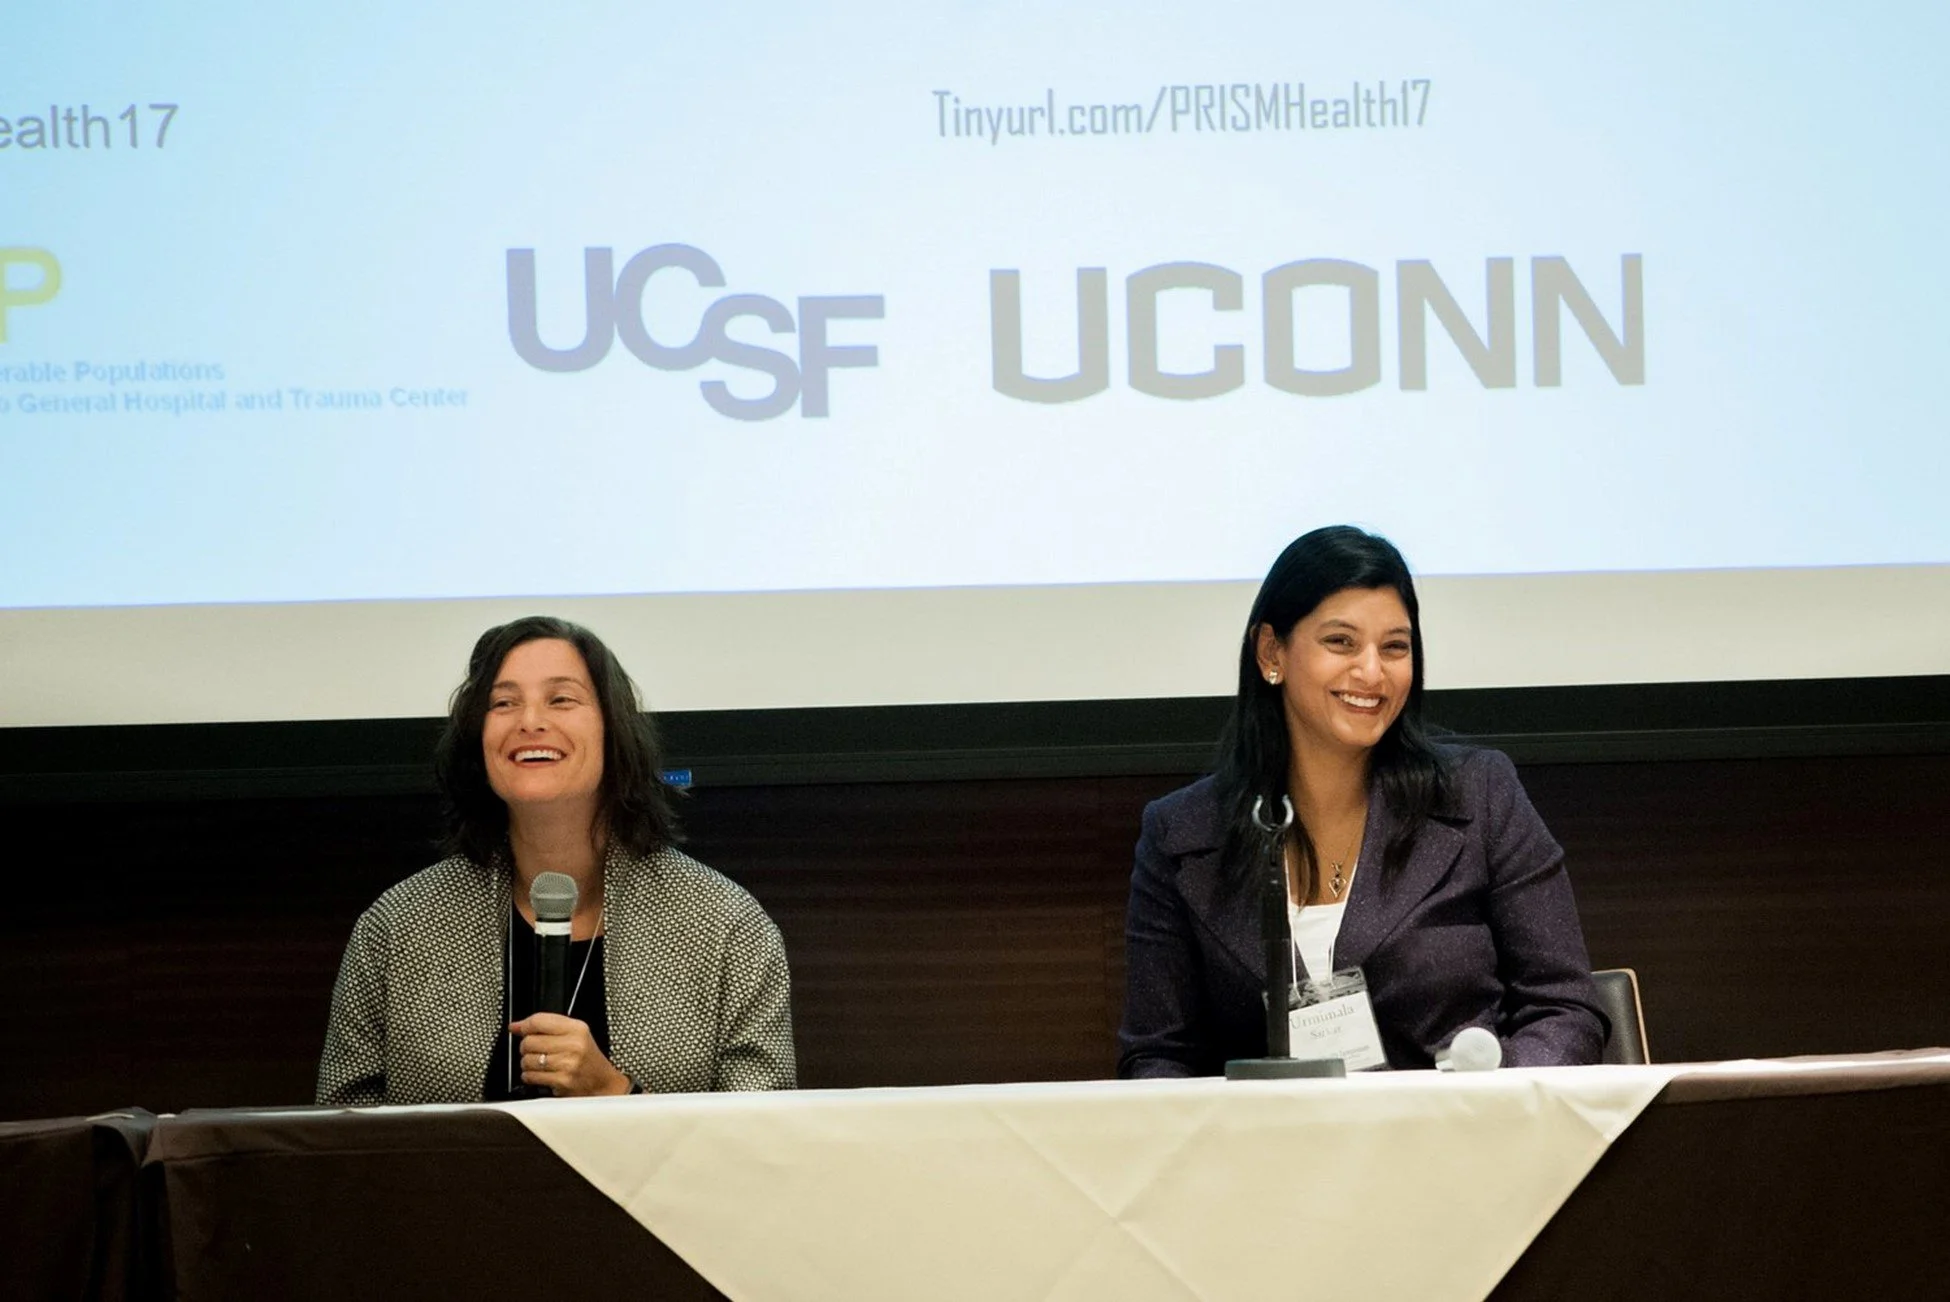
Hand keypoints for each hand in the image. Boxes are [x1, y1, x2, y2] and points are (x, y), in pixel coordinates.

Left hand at [511, 1013, 631, 1096]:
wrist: (602, 1083)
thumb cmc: (586, 1059)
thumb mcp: (574, 1034)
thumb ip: (546, 1026)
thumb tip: (515, 1026)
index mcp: (577, 1028)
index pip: (539, 1020)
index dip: (524, 1025)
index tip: (518, 1029)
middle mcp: (574, 1045)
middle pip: (529, 1041)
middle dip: (526, 1047)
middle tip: (535, 1051)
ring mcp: (568, 1064)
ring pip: (527, 1060)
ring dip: (528, 1064)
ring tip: (540, 1065)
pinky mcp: (561, 1081)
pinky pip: (531, 1076)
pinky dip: (530, 1077)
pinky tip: (541, 1075)